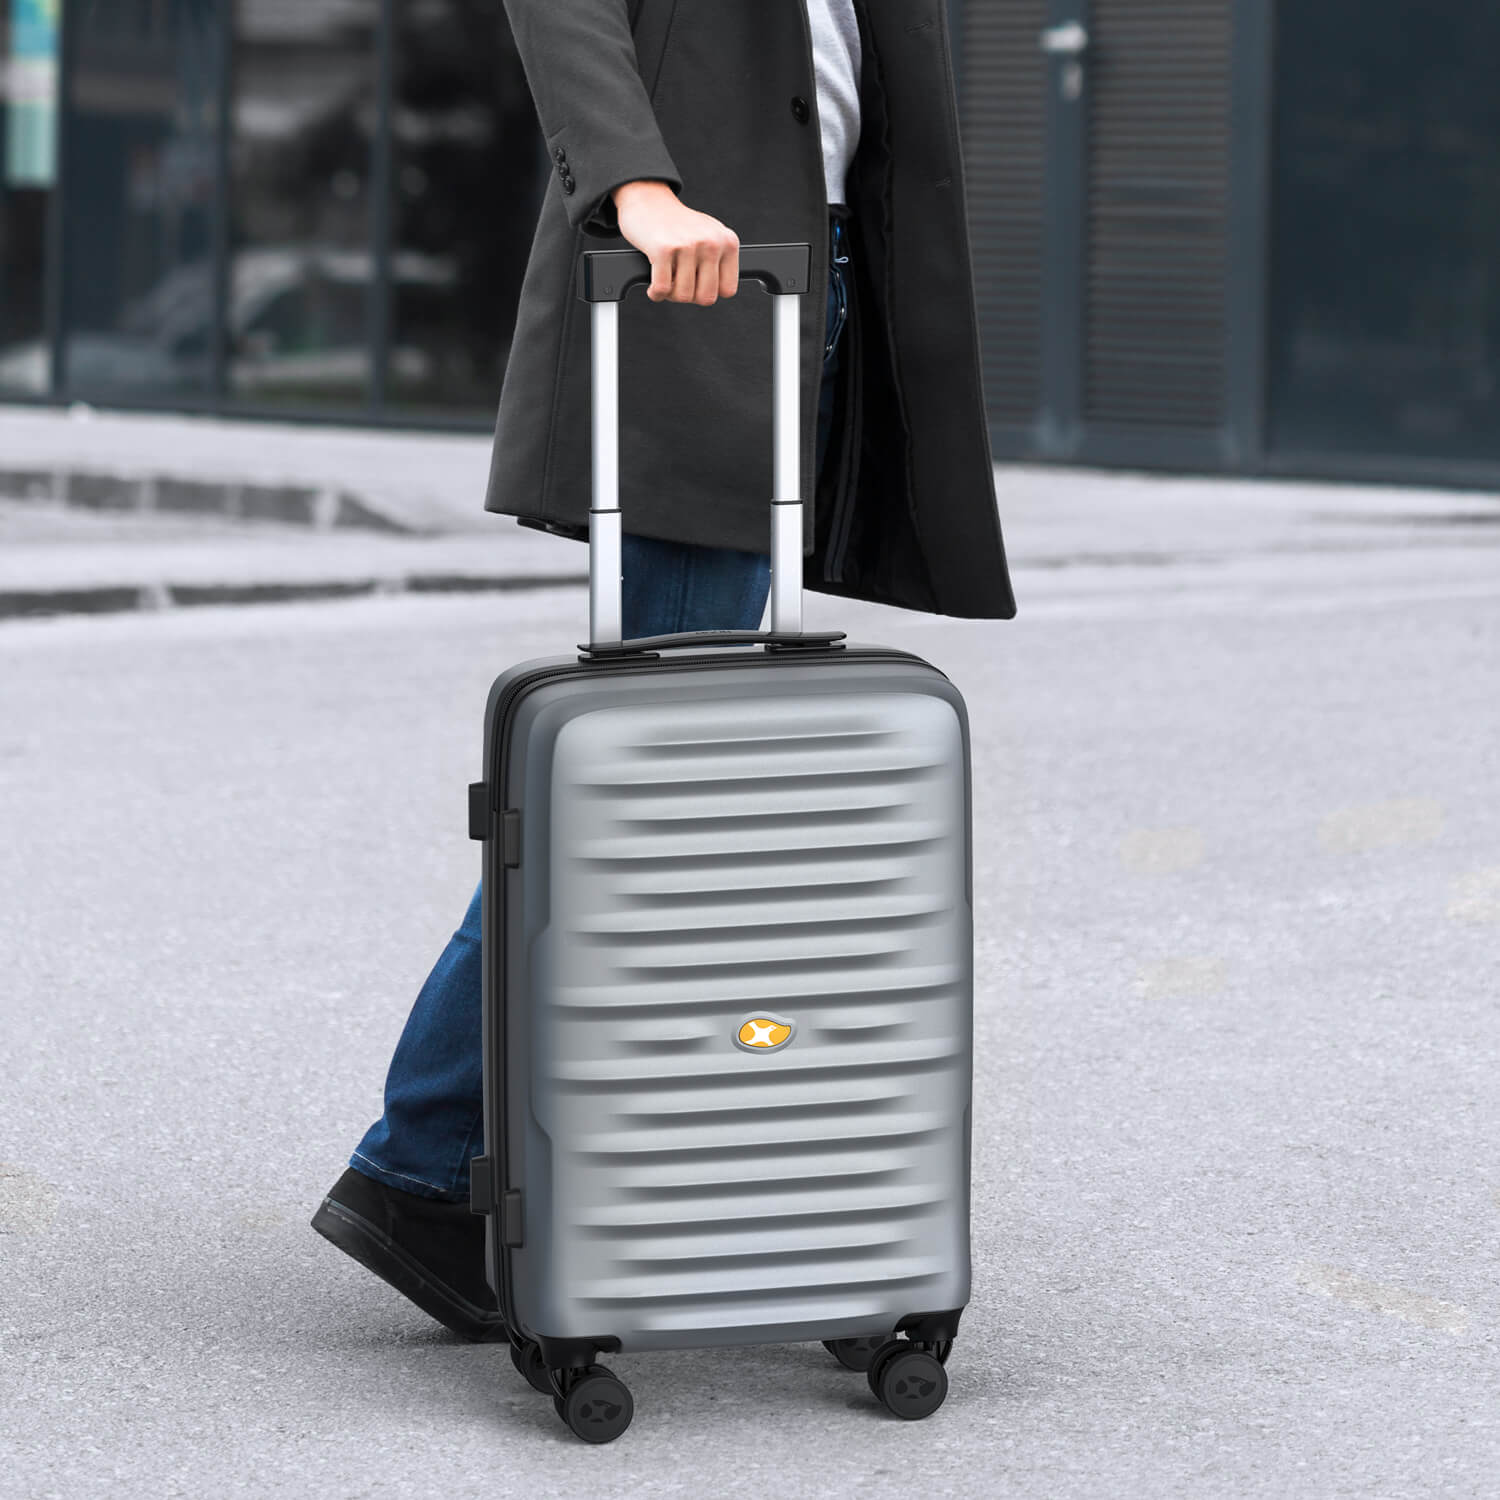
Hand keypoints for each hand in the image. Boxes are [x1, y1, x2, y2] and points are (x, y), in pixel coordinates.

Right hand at [613, 180, 739, 304]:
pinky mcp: (664, 249)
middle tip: (679, 283)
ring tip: (667, 279)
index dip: (709, 291)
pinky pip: (662, 289)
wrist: (648, 200)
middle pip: (706, 298)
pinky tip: (654, 285)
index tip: (697, 283)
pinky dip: (656, 293)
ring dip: (671, 294)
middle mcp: (711, 243)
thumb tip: (721, 292)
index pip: (727, 290)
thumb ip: (720, 262)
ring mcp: (688, 245)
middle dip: (690, 296)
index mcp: (727, 242)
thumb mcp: (709, 236)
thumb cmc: (678, 225)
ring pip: (684, 296)